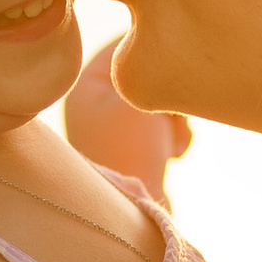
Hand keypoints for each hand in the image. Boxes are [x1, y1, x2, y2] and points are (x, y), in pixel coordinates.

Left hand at [64, 38, 190, 200]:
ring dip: (175, 116)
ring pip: (159, 101)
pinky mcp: (133, 150)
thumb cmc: (130, 152)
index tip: (177, 68)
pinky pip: (162, 128)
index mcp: (84, 86)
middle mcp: (94, 105)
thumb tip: (160, 48)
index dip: (155, 54)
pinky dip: (173, 136)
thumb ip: (147, 65)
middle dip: (168, 93)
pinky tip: (172, 153)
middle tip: (173, 112)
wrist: (135, 215)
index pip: (123, 46)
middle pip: (145, 74)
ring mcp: (114, 130)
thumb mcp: (137, 97)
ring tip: (171, 140)